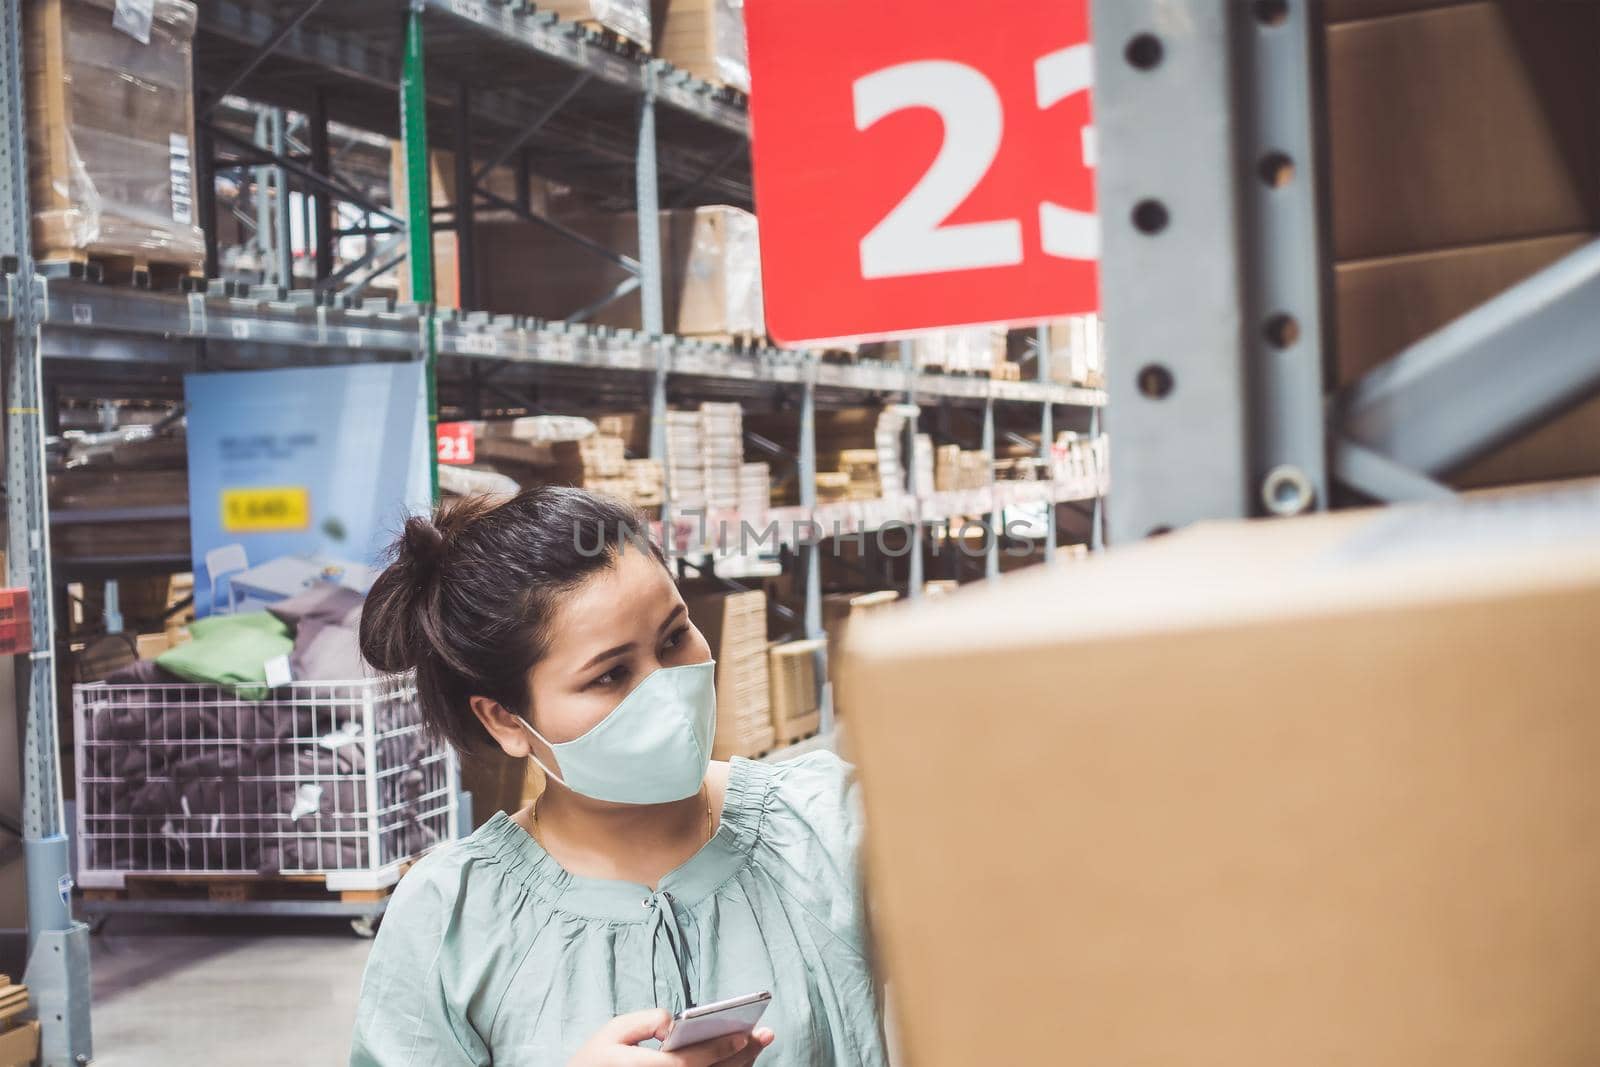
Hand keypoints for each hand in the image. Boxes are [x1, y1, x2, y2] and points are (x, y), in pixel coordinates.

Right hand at [567, 1009, 776, 1066]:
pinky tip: (735, 1061)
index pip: (694, 1060)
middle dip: (742, 1054)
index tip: (747, 1033)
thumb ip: (648, 1020)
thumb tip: (676, 1024)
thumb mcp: (613, 1032)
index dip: (723, 1046)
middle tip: (766, 1035)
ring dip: (737, 1066)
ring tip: (756, 1046)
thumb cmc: (595, 1062)